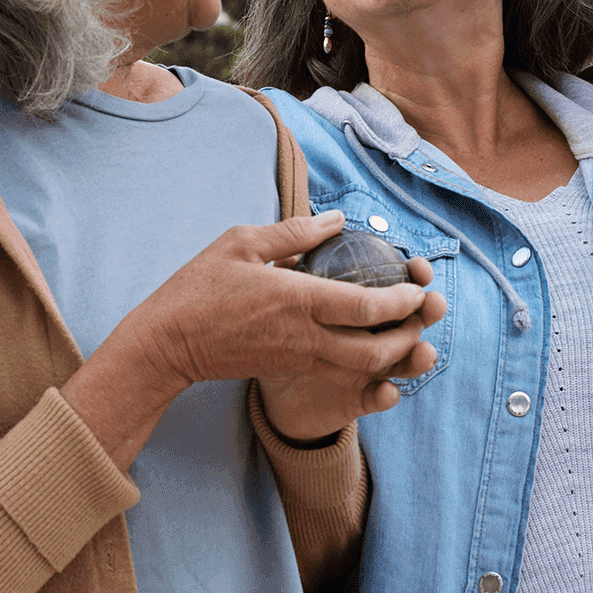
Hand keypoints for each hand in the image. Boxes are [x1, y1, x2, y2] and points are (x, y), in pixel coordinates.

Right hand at [63, 211, 441, 467]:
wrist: (167, 344)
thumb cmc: (200, 287)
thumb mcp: (242, 243)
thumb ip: (293, 232)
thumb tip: (336, 220)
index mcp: (298, 300)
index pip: (368, 308)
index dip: (404, 301)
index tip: (420, 287)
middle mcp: (306, 336)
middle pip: (377, 349)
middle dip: (410, 334)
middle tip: (425, 313)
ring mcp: (299, 358)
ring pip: (363, 368)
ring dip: (394, 353)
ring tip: (409, 329)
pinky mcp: (291, 369)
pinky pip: (341, 372)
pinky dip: (368, 363)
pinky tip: (375, 344)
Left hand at [258, 255, 447, 442]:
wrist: (258, 373)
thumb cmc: (275, 319)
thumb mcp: (283, 287)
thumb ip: (301, 260)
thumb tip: (323, 229)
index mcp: (363, 305)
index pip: (399, 287)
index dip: (416, 276)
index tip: (420, 267)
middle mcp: (374, 335)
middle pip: (412, 322)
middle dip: (430, 312)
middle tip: (434, 303)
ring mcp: (367, 368)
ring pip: (403, 363)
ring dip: (418, 359)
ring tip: (424, 353)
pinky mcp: (353, 398)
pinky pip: (373, 398)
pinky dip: (384, 395)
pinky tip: (388, 392)